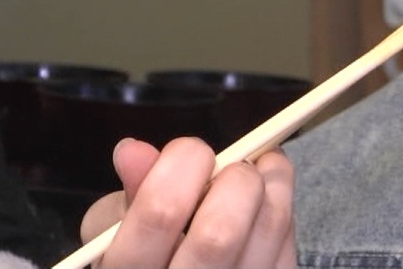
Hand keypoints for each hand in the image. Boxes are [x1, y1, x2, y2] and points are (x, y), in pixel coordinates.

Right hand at [80, 137, 295, 267]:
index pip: (161, 211)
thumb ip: (130, 190)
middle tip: (233, 165)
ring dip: (273, 182)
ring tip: (261, 168)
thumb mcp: (113, 229)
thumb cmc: (139, 254)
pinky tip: (269, 200)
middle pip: (220, 231)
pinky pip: (289, 243)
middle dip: (235, 178)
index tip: (191, 152)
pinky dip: (285, 208)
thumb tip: (134, 149)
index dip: (182, 165)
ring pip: (269, 229)